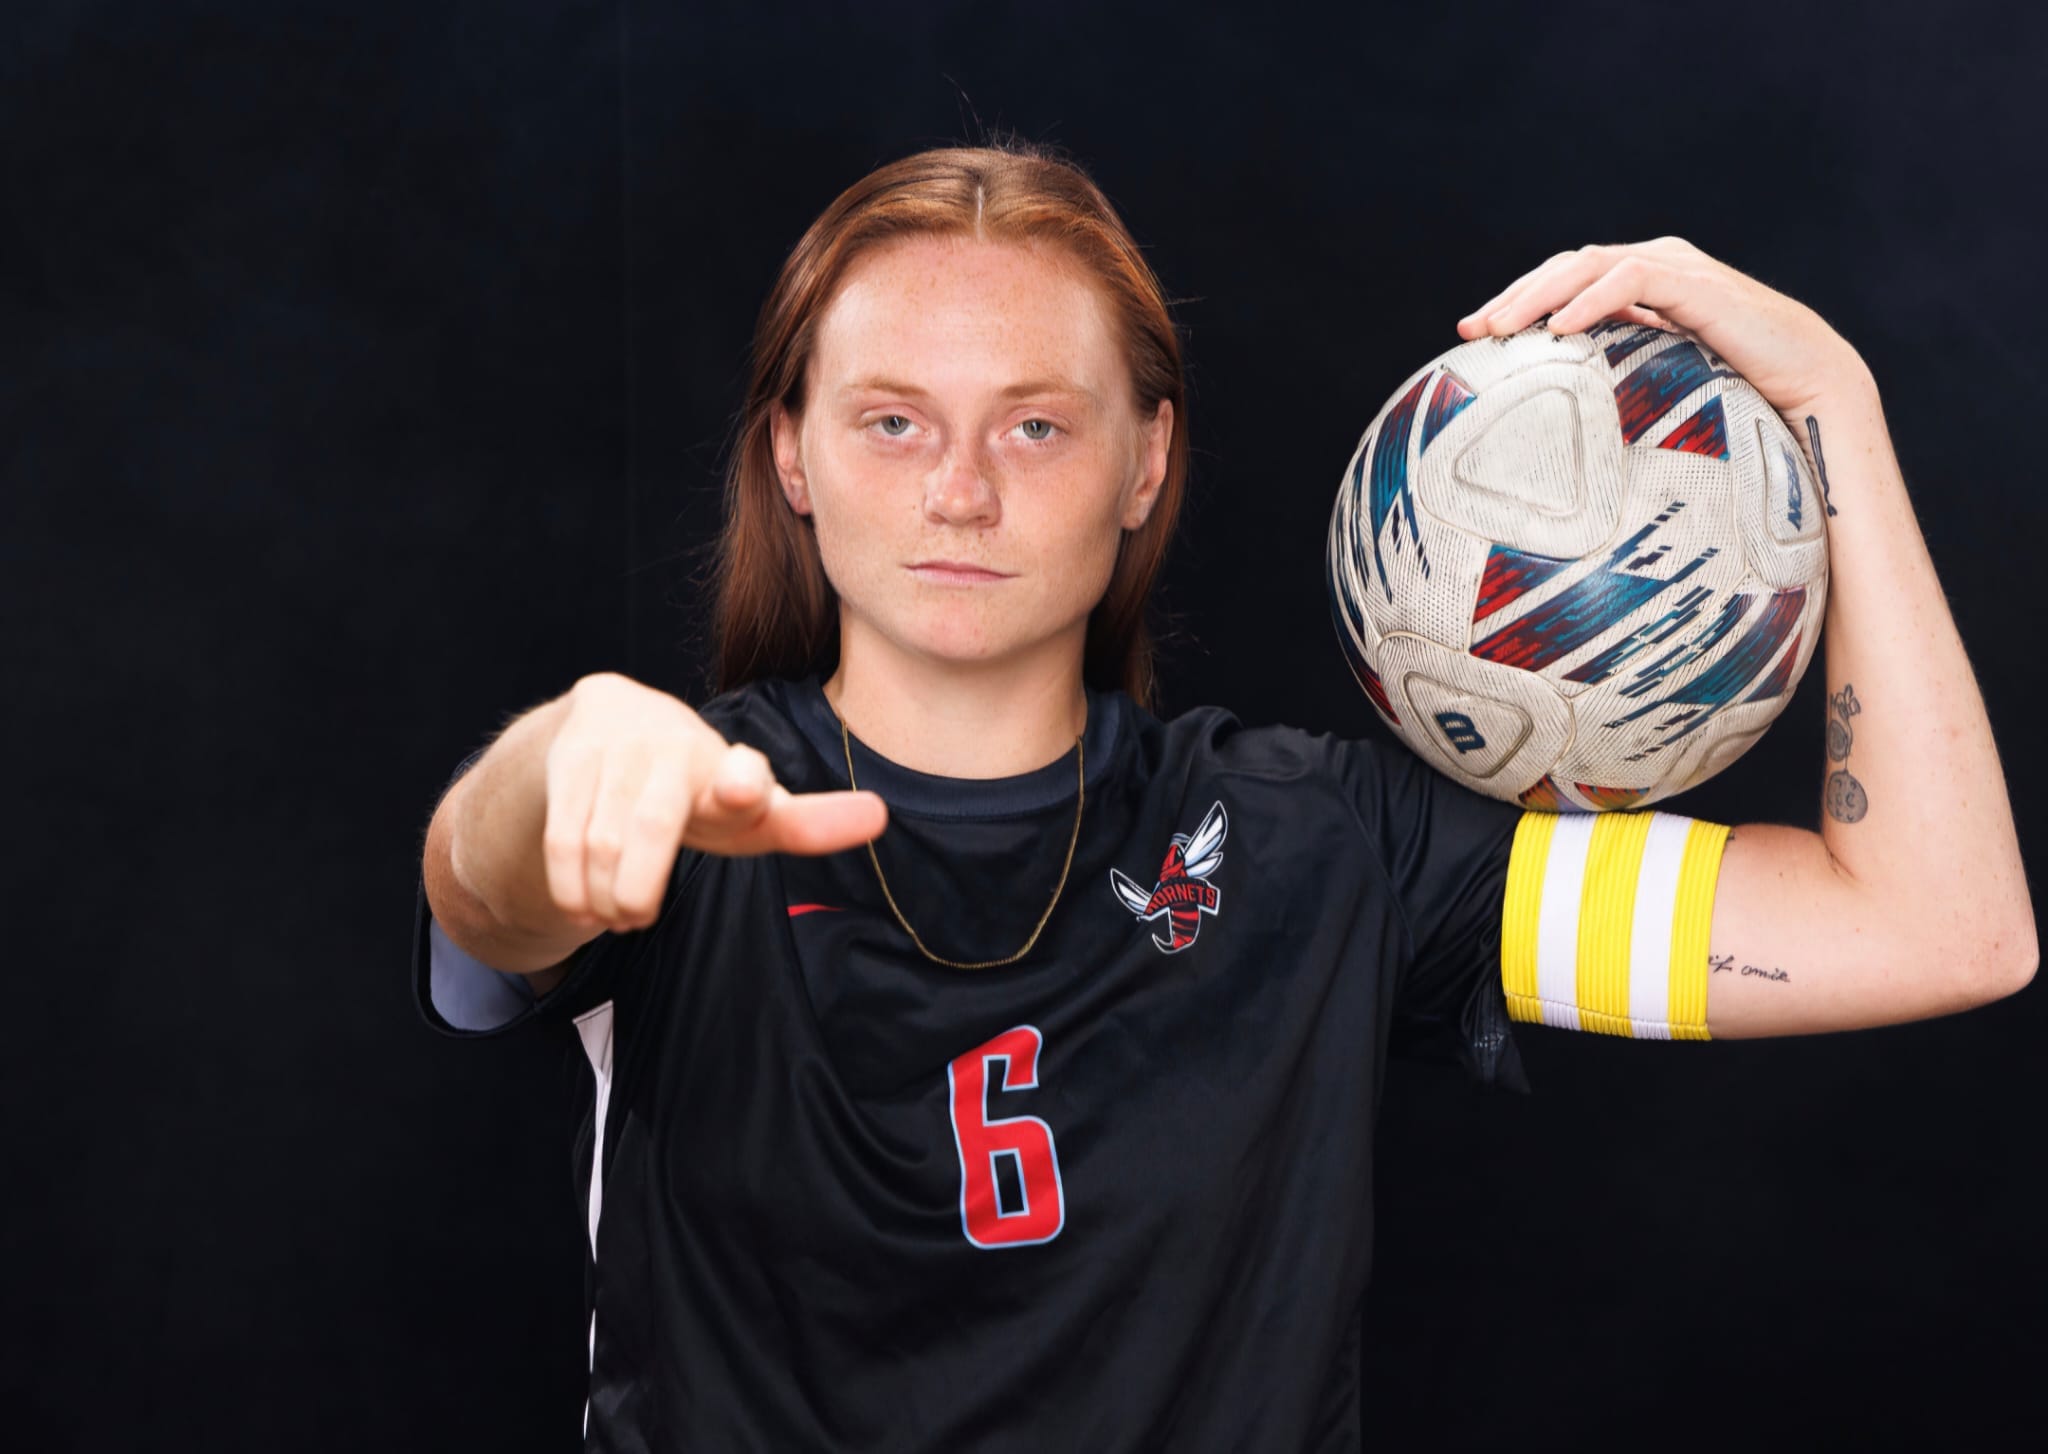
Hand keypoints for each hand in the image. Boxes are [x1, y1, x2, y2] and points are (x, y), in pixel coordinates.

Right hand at [543, 671, 887, 930]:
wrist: (609, 723)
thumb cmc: (700, 784)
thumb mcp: (752, 808)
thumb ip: (808, 823)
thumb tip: (879, 814)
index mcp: (734, 768)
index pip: (744, 777)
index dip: (745, 784)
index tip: (747, 790)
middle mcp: (678, 744)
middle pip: (651, 829)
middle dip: (637, 890)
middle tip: (636, 918)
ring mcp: (622, 742)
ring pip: (600, 841)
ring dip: (601, 893)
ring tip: (613, 909)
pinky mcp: (573, 749)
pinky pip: (563, 832)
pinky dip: (570, 881)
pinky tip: (582, 900)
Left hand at [1454, 237, 1874, 423]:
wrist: (1813, 385)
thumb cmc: (1740, 390)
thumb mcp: (1662, 380)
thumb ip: (1620, 375)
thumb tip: (1567, 423)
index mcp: (1642, 283)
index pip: (1564, 281)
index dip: (1517, 301)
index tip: (1471, 334)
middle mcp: (1655, 264)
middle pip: (1566, 267)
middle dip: (1515, 296)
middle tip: (1472, 329)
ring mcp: (1678, 268)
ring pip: (1589, 266)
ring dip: (1539, 294)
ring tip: (1502, 328)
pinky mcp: (1699, 284)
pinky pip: (1632, 280)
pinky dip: (1591, 300)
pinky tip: (1560, 329)